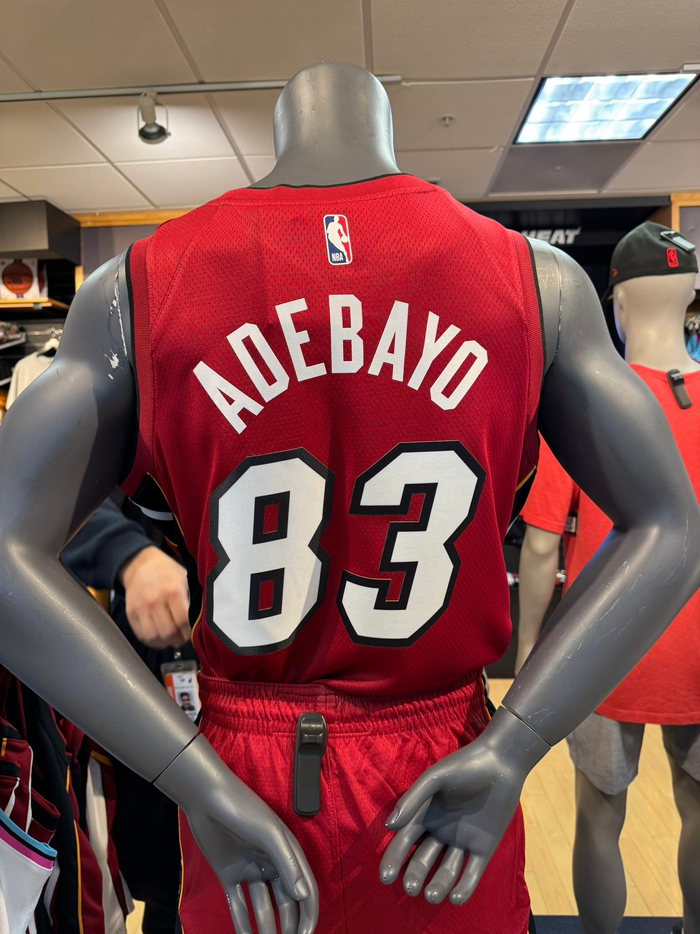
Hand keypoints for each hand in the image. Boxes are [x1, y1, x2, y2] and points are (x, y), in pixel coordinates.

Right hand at [120, 545, 189, 647]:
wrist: (141, 564)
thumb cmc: (168, 572)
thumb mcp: (185, 579)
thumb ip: (191, 599)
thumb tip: (201, 620)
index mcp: (172, 591)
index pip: (183, 622)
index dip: (189, 632)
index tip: (192, 634)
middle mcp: (155, 601)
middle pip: (168, 633)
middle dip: (178, 640)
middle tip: (182, 639)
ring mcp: (141, 608)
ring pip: (154, 637)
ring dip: (165, 643)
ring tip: (171, 639)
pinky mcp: (130, 613)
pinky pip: (141, 635)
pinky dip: (151, 641)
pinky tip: (159, 637)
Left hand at [157, 735, 318, 933]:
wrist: (204, 796)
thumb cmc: (241, 808)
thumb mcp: (268, 833)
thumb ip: (287, 864)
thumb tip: (304, 896)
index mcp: (287, 853)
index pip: (305, 890)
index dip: (308, 915)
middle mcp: (271, 864)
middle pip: (286, 903)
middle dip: (288, 927)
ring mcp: (250, 870)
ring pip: (263, 908)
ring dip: (266, 930)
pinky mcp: (228, 874)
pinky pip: (238, 905)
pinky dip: (242, 924)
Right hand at [379, 707, 546, 905]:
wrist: (501, 762)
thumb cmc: (464, 765)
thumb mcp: (435, 778)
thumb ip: (412, 800)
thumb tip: (389, 826)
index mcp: (425, 814)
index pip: (404, 842)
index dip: (393, 860)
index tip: (386, 878)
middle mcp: (441, 830)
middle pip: (423, 860)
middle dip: (415, 875)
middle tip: (411, 888)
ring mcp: (463, 840)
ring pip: (447, 870)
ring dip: (439, 885)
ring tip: (432, 896)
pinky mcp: (484, 847)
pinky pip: (472, 872)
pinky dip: (465, 886)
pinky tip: (457, 898)